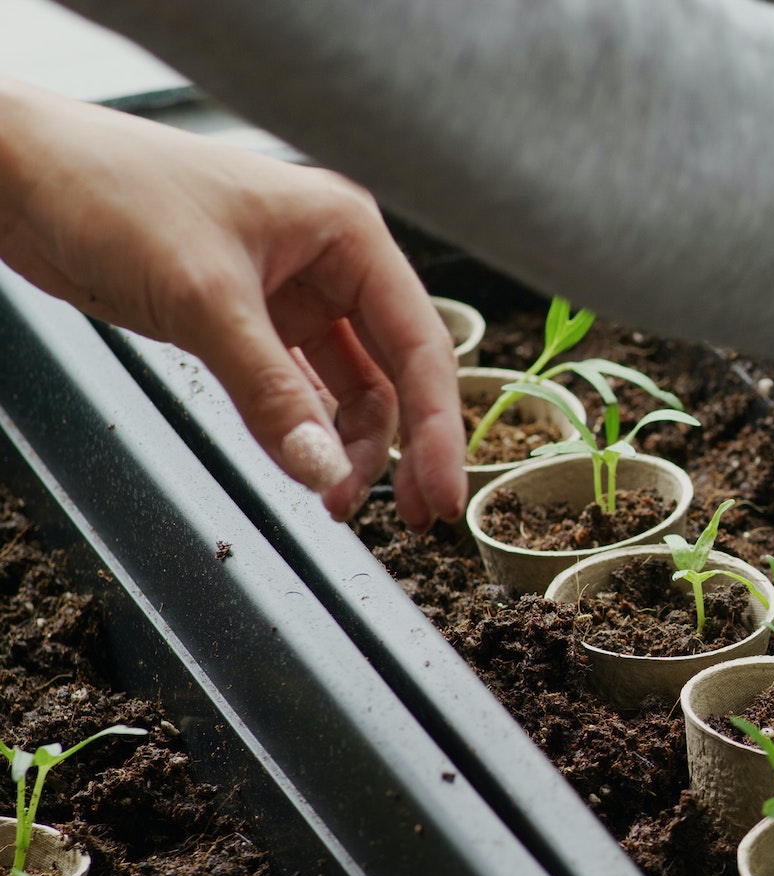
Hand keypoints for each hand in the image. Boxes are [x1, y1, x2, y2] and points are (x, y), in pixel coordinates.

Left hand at [0, 79, 463, 528]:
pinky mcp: (247, 319)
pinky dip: (303, 430)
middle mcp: (330, 261)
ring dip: (349, 446)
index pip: (420, 342)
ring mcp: (290, 292)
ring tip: (335, 503)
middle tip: (413, 517)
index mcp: (346, 232)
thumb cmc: (109, 191)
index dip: (438, 426)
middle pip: (395, 371)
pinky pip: (296, 388)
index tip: (445, 493)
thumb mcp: (202, 299)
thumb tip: (326, 473)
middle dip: (403, 446)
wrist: (17, 173)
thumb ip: (271, 394)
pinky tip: (302, 467)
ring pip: (350, 387)